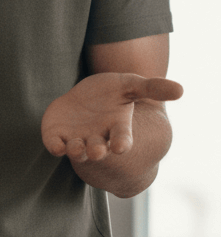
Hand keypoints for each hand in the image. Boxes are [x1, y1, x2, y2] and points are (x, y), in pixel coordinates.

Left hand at [41, 72, 182, 162]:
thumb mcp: (129, 85)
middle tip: (97, 151)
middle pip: (98, 149)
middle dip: (97, 151)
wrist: (85, 95)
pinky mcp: (57, 136)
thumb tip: (181, 89)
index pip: (122, 139)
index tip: (122, 147)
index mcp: (117, 128)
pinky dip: (55, 147)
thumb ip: (151, 88)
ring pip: (77, 151)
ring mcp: (77, 138)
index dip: (122, 143)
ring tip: (76, 146)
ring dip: (76, 151)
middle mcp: (98, 137)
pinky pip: (55, 146)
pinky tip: (56, 145)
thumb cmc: (111, 92)